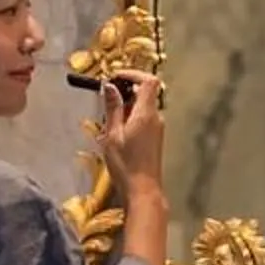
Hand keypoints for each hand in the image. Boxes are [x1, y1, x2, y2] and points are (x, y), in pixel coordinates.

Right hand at [97, 71, 165, 193]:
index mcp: (146, 113)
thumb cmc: (126, 165)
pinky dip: (130, 117)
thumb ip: (113, 108)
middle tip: (106, 99)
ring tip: (108, 121)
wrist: (142, 190)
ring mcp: (157, 128)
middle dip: (125, 91)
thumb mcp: (113, 134)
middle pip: (145, 92)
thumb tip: (110, 86)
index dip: (133, 74)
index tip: (116, 76)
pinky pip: (143, 119)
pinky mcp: (155, 138)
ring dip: (126, 107)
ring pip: (142, 106)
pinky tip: (117, 132)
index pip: (149, 80)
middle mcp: (156, 118)